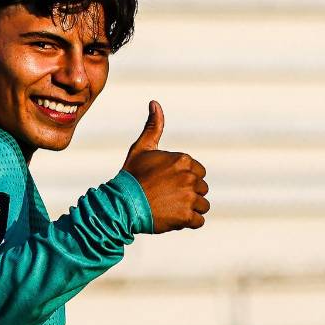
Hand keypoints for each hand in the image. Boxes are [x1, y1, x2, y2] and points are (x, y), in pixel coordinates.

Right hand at [121, 100, 208, 232]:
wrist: (121, 204)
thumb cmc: (131, 176)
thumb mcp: (141, 148)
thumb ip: (153, 127)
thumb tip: (155, 102)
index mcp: (183, 160)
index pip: (198, 172)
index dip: (184, 179)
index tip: (167, 183)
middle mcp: (190, 177)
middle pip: (202, 188)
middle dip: (188, 194)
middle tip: (167, 197)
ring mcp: (189, 197)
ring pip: (203, 205)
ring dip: (190, 209)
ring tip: (171, 208)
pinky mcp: (186, 217)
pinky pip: (199, 221)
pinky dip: (188, 222)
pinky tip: (173, 218)